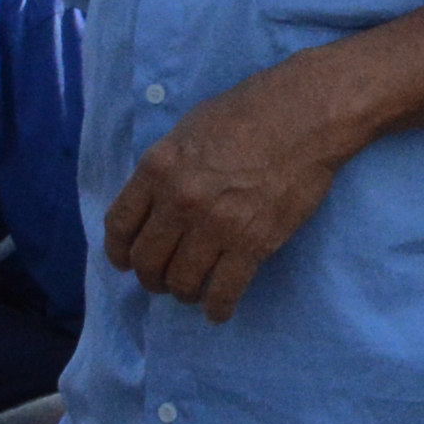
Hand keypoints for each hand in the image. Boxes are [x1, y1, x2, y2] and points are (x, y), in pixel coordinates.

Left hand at [102, 54, 363, 322]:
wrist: (304, 115)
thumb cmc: (248, 111)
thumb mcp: (188, 129)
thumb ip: (166, 167)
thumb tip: (155, 199)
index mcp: (157, 169)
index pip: (120, 225)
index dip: (119, 252)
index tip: (125, 262)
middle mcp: (179, 201)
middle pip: (147, 261)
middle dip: (151, 278)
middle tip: (162, 280)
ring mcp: (215, 225)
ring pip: (181, 282)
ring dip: (182, 293)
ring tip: (191, 292)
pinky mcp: (252, 244)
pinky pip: (224, 291)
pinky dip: (217, 309)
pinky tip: (218, 313)